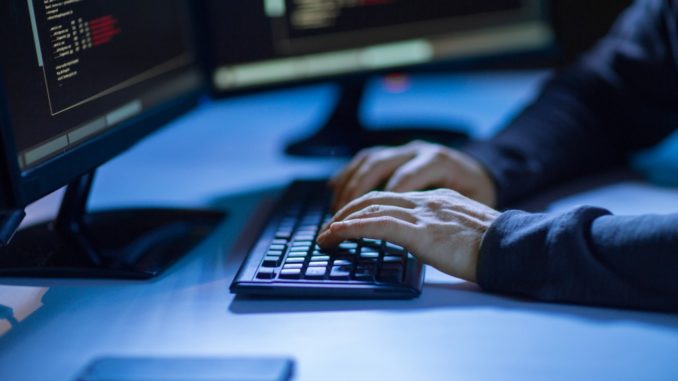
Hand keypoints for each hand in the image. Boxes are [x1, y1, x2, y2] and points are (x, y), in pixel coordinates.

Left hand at [317, 189, 500, 281]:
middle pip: (374, 197)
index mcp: (436, 198)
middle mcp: (425, 200)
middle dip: (346, 210)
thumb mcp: (463, 229)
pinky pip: (376, 225)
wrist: (513, 247)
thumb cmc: (495, 246)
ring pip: (370, 208)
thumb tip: (427, 239)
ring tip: (325, 236)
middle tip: (329, 226)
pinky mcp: (420, 231)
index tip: (348, 218)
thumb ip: (441, 227)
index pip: (391, 195)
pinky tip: (336, 235)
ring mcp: (422, 213)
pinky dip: (351, 229)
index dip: (365, 206)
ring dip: (341, 221)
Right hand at [330, 140, 496, 211]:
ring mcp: (408, 150)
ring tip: (335, 211)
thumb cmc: (478, 203)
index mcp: (439, 162)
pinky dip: (350, 173)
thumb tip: (413, 232)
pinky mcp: (400, 154)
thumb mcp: (466, 209)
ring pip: (370, 161)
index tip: (361, 224)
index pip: (402, 181)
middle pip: (378, 167)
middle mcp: (420, 151)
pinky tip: (335, 188)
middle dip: (355, 194)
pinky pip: (369, 159)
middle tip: (338, 221)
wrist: (487, 181)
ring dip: (348, 185)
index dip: (380, 204)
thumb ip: (439, 216)